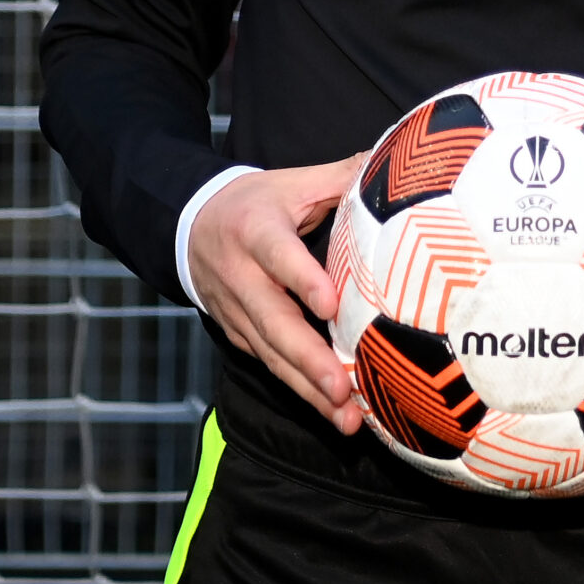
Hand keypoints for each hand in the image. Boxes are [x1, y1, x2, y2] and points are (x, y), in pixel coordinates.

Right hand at [187, 156, 364, 435]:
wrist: (190, 225)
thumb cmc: (257, 203)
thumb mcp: (293, 182)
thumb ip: (342, 176)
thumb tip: (394, 165)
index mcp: (256, 230)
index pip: (278, 256)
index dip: (302, 281)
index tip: (331, 306)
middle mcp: (242, 277)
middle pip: (273, 322)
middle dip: (308, 359)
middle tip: (343, 388)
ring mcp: (238, 312)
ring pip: (272, 355)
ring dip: (308, 389)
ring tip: (347, 417)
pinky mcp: (239, 336)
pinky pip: (270, 366)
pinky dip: (301, 391)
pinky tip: (334, 413)